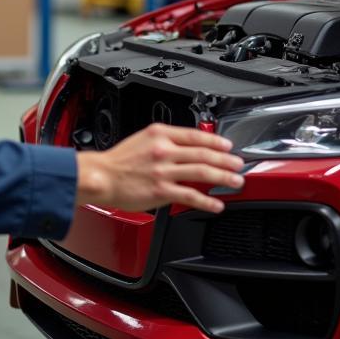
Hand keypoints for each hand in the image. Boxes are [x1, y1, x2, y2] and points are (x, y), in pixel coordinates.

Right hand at [75, 124, 243, 214]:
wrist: (101, 176)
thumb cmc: (118, 160)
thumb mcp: (142, 139)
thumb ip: (164, 141)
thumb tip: (188, 147)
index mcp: (159, 134)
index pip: (195, 135)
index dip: (215, 140)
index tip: (227, 146)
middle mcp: (163, 150)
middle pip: (203, 154)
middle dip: (226, 160)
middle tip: (239, 164)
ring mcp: (163, 171)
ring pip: (202, 172)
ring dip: (223, 177)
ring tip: (235, 181)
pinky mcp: (162, 191)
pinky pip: (191, 196)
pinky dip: (207, 201)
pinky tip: (216, 205)